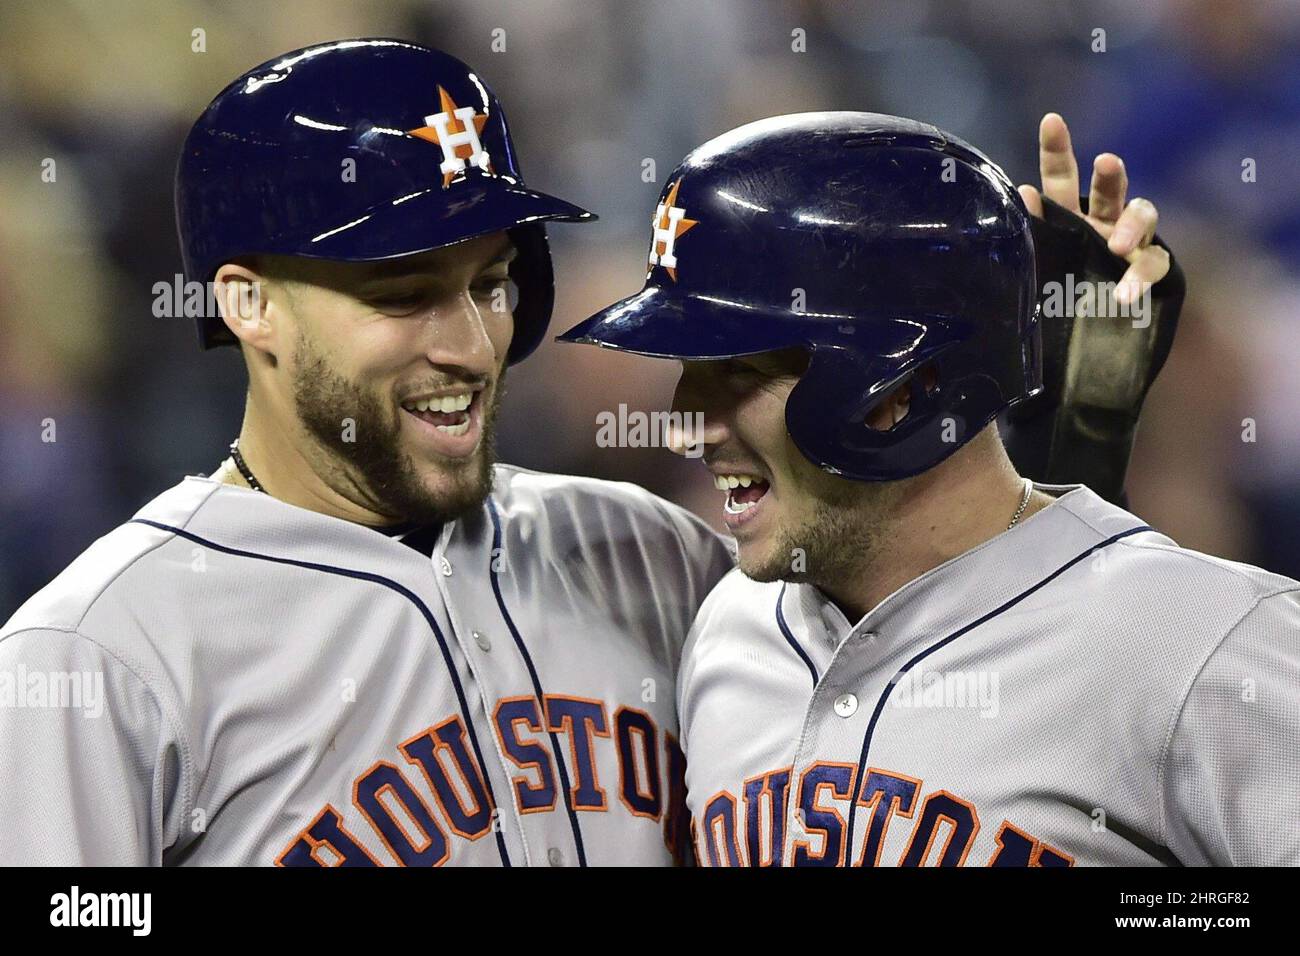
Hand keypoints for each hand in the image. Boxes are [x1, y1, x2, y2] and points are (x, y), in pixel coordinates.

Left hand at [1017, 112, 1169, 304]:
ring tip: (1118, 247)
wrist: (1082, 343)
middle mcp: (1102, 224)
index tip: (1051, 120)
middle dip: (1110, 174)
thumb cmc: (1056, 299)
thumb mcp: (1039, 266)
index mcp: (1069, 219)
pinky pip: (1155, 265)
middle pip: (1111, 188)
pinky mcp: (1150, 273)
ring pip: (1143, 216)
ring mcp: (1130, 246)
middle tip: (1106, 162)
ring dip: (1133, 226)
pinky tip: (1123, 295)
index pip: (1061, 179)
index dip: (1057, 150)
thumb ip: (1034, 233)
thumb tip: (1021, 194)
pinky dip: (1140, 278)